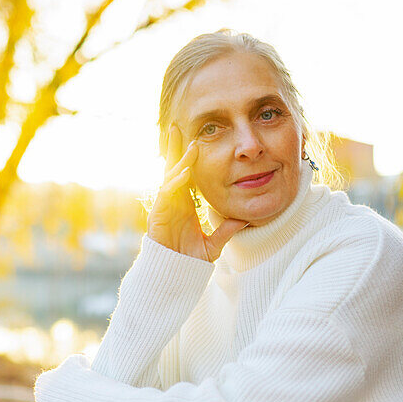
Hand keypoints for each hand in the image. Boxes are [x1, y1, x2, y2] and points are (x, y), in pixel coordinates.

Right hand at [148, 125, 247, 260]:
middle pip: (173, 168)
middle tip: (176, 126)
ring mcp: (165, 206)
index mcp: (185, 203)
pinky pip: (167, 194)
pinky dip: (175, 183)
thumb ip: (226, 230)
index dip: (189, 158)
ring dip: (180, 161)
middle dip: (175, 148)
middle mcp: (173, 200)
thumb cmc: (189, 259)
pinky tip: (184, 173)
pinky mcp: (158, 214)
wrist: (174, 274)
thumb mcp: (213, 243)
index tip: (196, 140)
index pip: (186, 174)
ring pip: (170, 177)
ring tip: (191, 146)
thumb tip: (244, 220)